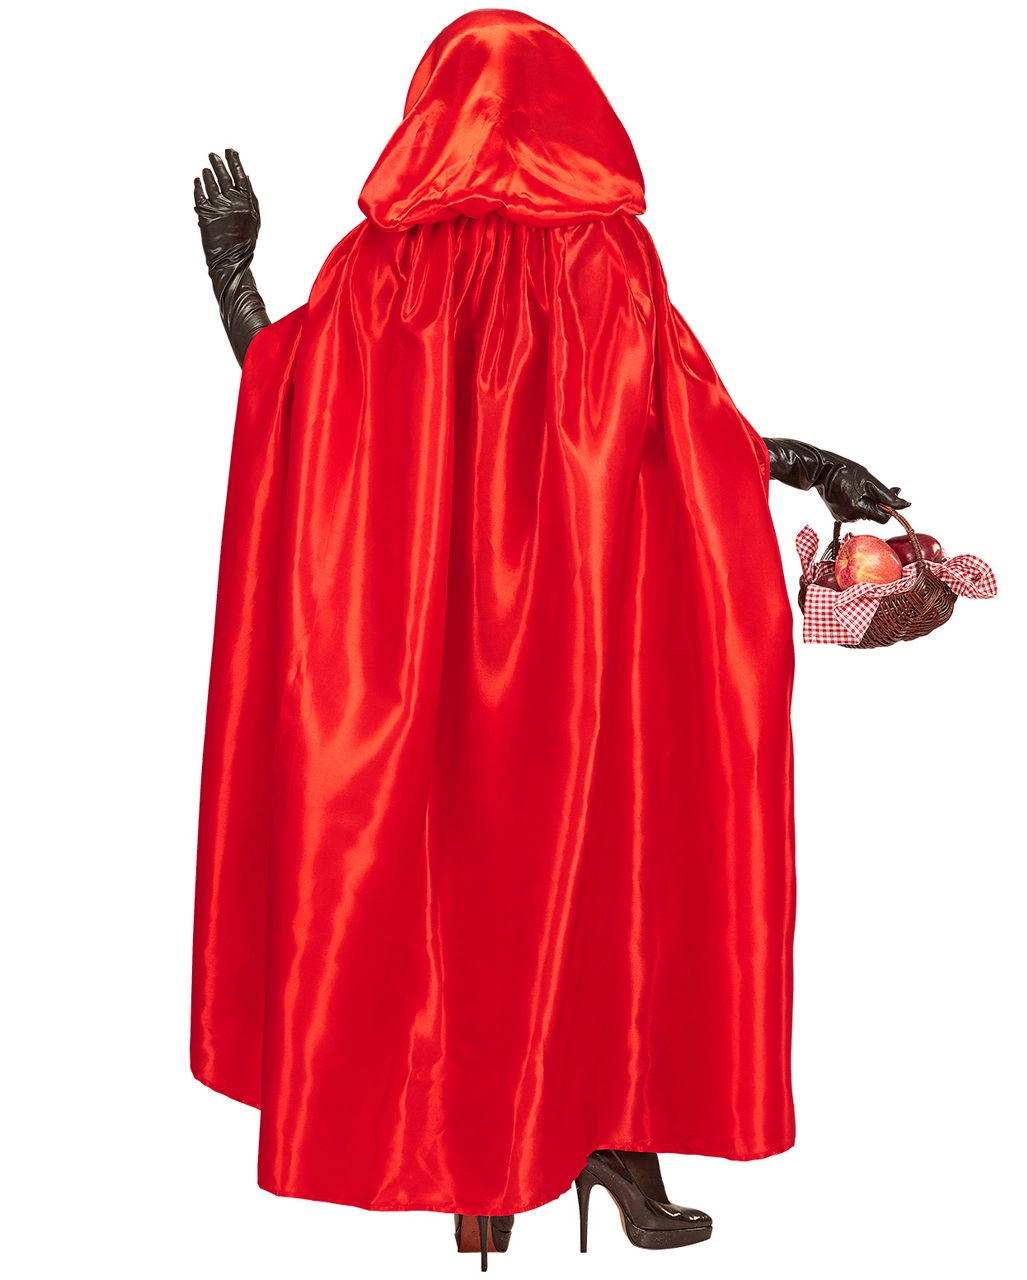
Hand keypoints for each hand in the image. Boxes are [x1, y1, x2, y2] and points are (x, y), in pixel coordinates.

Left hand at [193, 149, 259, 271]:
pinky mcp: (205, 213)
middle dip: (218, 163)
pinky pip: (199, 194)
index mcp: (246, 201)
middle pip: (223, 176)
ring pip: (210, 183)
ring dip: (207, 174)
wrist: (232, 259)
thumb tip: (246, 176)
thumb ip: (250, 197)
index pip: (240, 175)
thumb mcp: (255, 218)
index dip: (234, 161)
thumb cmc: (245, 240)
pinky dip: (198, 185)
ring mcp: (218, 207)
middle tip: (212, 155)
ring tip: (206, 169)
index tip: (229, 151)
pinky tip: (198, 180)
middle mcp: (232, 201)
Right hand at [815, 455, 909, 523]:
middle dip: (876, 503)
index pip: (883, 519)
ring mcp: (843, 517)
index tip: (889, 495)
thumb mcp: (870, 481)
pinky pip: (854, 513)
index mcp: (859, 508)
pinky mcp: (837, 516)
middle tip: (870, 487)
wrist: (822, 470)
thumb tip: (904, 505)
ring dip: (866, 503)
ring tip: (856, 489)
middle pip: (874, 516)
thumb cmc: (845, 471)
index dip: (889, 508)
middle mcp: (850, 516)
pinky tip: (849, 494)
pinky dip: (856, 505)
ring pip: (864, 514)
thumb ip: (888, 496)